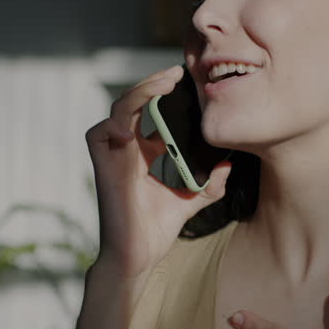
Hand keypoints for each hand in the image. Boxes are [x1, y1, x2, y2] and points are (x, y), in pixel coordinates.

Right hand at [85, 64, 231, 279]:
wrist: (137, 256)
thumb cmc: (157, 228)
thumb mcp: (192, 200)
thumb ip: (211, 183)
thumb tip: (229, 163)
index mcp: (145, 150)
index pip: (153, 109)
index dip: (166, 92)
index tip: (189, 80)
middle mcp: (127, 147)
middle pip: (136, 101)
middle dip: (155, 83)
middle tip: (179, 72)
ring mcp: (113, 154)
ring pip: (119, 109)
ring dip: (140, 92)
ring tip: (165, 84)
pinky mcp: (103, 166)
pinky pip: (99, 133)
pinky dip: (114, 124)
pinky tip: (134, 127)